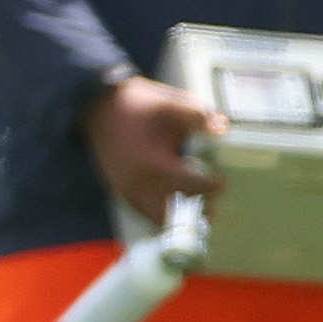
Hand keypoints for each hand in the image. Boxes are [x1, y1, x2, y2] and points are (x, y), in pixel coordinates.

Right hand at [82, 76, 223, 224]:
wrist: (99, 109)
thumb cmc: (139, 107)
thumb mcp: (171, 104)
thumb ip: (197, 116)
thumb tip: (222, 127)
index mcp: (153, 163)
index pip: (188, 186)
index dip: (209, 187)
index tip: (222, 181)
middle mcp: (138, 183)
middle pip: (174, 211)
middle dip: (197, 210)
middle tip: (218, 204)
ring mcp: (127, 190)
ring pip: (158, 217)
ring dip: (181, 216)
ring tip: (203, 210)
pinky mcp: (122, 191)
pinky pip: (145, 212)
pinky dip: (163, 215)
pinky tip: (180, 208)